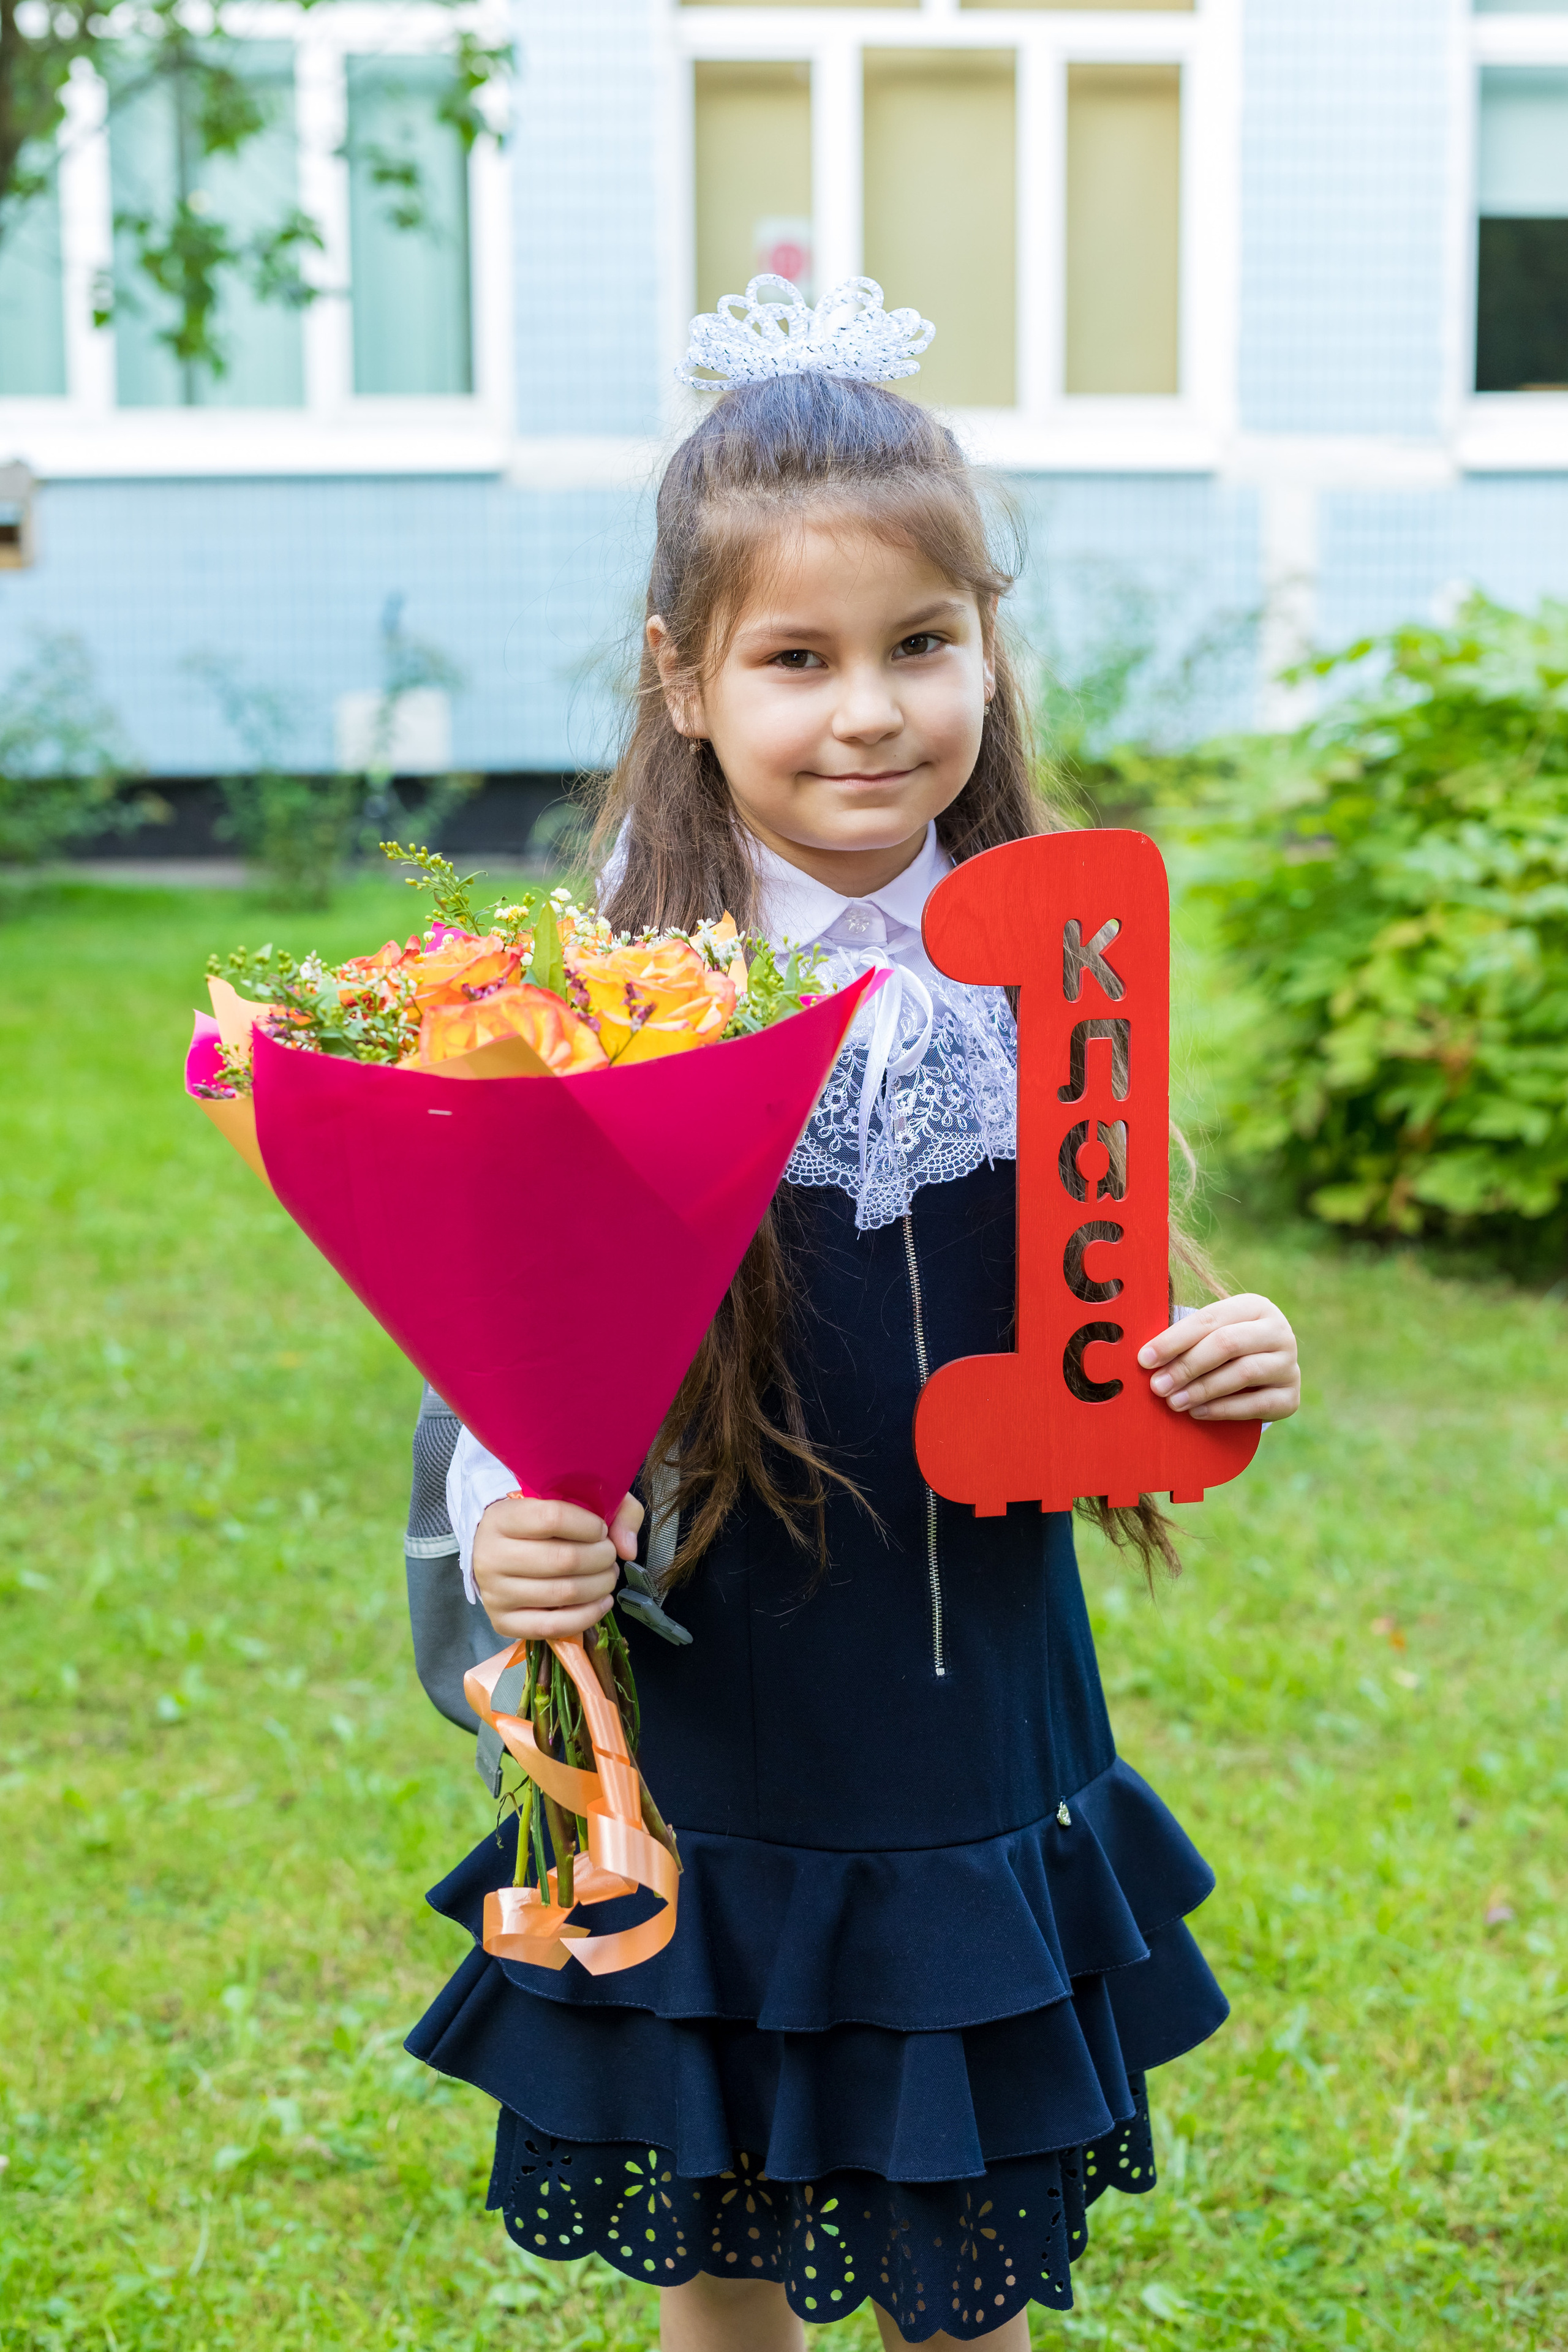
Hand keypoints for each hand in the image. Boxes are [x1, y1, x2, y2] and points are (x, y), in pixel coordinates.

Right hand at [472, 1492, 644, 1639]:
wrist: (497, 1551)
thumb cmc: (538, 1523)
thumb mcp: (571, 1500)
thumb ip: (613, 1510)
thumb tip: (628, 1549)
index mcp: (501, 1518)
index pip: (553, 1518)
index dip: (588, 1525)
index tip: (600, 1529)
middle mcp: (491, 1557)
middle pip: (563, 1559)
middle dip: (601, 1558)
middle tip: (609, 1555)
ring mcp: (494, 1594)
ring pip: (562, 1594)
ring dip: (600, 1586)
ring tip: (608, 1575)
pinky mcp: (502, 1623)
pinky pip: (553, 1627)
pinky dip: (588, 1616)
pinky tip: (602, 1602)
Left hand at [1137, 1294, 1299, 1421]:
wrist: (1262, 1379)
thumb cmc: (1222, 1351)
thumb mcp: (1209, 1335)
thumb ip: (1184, 1338)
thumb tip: (1144, 1355)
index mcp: (1254, 1306)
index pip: (1209, 1319)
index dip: (1174, 1339)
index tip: (1144, 1359)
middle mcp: (1278, 1331)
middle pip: (1227, 1344)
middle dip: (1186, 1366)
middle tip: (1157, 1386)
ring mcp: (1288, 1364)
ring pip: (1242, 1373)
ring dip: (1202, 1389)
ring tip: (1173, 1402)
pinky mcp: (1291, 1396)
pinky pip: (1256, 1404)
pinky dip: (1223, 1410)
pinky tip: (1197, 1413)